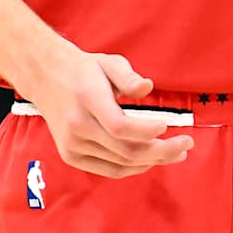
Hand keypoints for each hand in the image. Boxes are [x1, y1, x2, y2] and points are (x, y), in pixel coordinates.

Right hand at [15, 45, 193, 178]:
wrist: (45, 78)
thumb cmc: (84, 70)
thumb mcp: (108, 62)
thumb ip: (128, 76)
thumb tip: (148, 87)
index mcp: (87, 99)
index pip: (119, 126)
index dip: (146, 131)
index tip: (167, 126)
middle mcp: (77, 126)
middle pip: (125, 150)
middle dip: (161, 151)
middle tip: (187, 144)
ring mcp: (72, 145)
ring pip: (120, 164)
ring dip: (152, 161)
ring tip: (177, 153)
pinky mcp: (71, 156)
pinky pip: (108, 169)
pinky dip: (133, 168)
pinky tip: (153, 159)